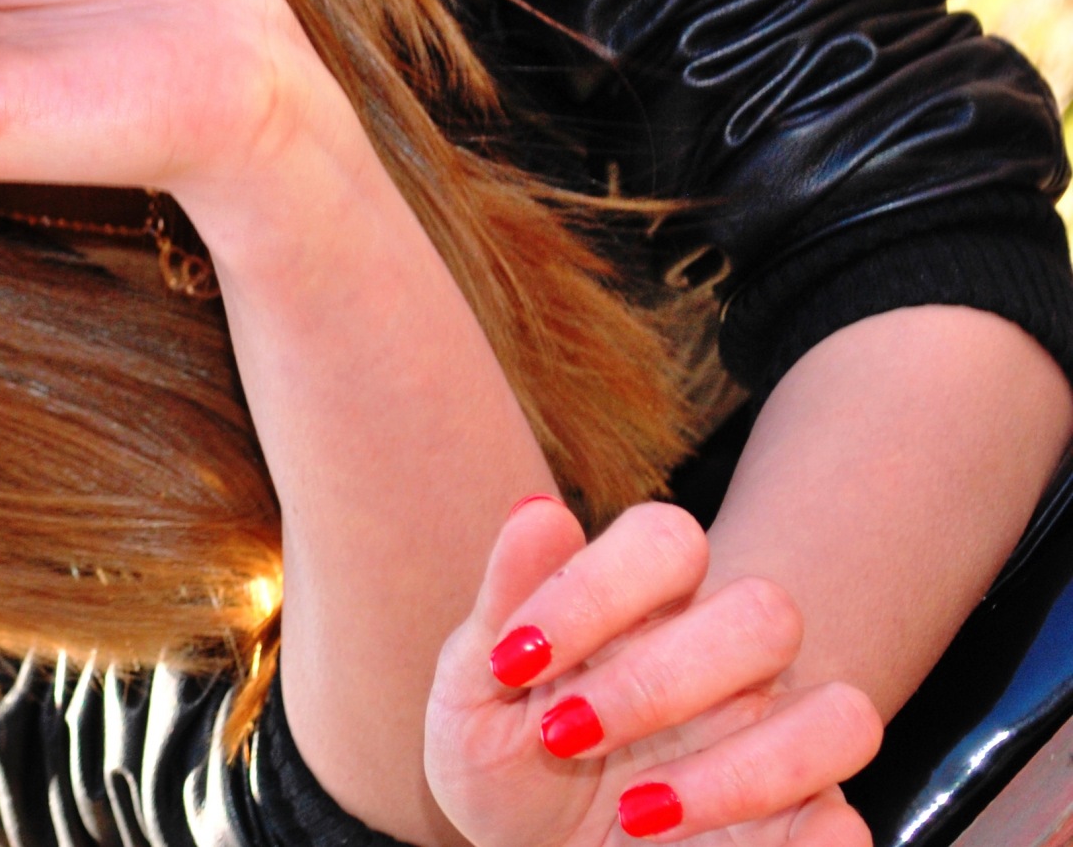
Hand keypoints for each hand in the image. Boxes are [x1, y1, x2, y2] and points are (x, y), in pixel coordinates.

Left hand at [427, 499, 880, 846]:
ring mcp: (780, 743)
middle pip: (766, 615)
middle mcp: (731, 663)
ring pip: (843, 717)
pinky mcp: (807, 829)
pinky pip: (850, 827)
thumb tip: (537, 509)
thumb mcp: (475, 694)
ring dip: (736, 774)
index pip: (669, 540)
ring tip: (634, 814)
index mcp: (652, 607)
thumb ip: (505, 606)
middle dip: (656, 683)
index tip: (514, 662)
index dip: (595, 588)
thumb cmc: (510, 764)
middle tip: (565, 736)